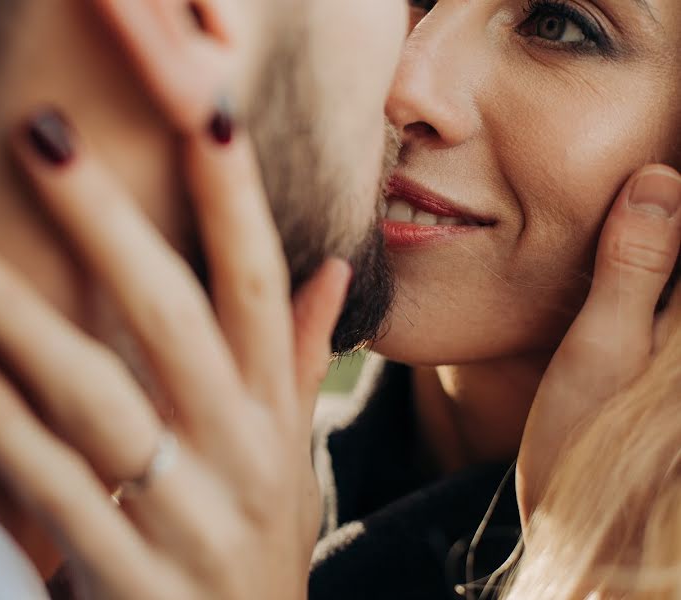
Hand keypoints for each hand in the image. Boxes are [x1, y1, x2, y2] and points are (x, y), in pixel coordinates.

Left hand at [0, 109, 349, 598]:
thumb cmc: (258, 542)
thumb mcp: (291, 456)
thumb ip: (301, 361)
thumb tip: (332, 268)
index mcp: (276, 417)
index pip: (261, 289)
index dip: (237, 202)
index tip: (204, 117)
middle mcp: (244, 457)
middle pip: (175, 322)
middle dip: (108, 225)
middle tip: (41, 141)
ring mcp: (191, 520)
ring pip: (102, 400)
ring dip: (21, 319)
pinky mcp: (135, 580)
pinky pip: (62, 491)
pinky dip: (2, 429)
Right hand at [517, 165, 680, 522]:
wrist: (591, 530)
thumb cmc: (586, 442)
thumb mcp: (597, 351)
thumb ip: (632, 267)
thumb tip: (658, 179)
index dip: (677, 189)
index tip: (664, 133)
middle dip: (671, 205)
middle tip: (651, 171)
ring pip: (679, 266)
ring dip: (668, 230)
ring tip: (650, 191)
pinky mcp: (677, 358)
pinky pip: (671, 292)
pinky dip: (661, 257)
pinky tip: (645, 235)